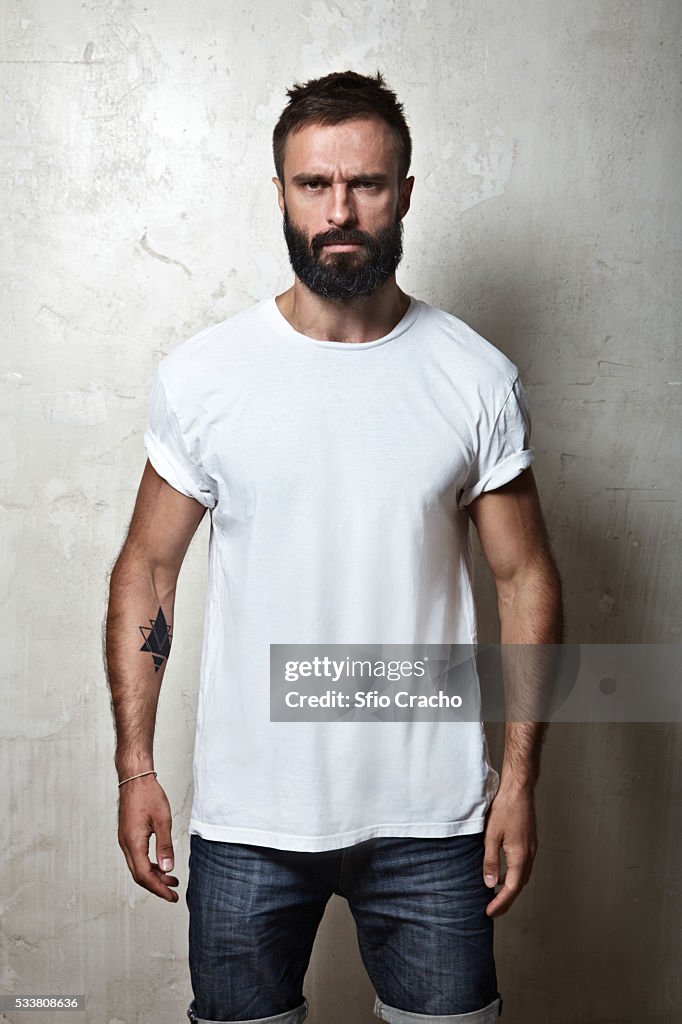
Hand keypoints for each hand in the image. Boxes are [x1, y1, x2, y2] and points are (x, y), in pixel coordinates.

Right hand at [117, 775, 178, 901]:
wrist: (135, 779)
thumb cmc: (148, 795)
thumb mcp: (162, 820)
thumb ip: (165, 846)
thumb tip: (168, 869)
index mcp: (133, 843)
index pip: (145, 875)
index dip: (158, 888)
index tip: (171, 896)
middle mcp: (125, 844)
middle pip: (139, 875)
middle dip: (157, 886)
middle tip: (173, 893)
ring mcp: (125, 840)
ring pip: (138, 867)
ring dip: (154, 876)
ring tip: (171, 880)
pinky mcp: (128, 836)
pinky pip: (137, 857)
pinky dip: (149, 865)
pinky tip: (161, 865)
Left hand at [482, 783, 537, 917]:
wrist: (519, 789)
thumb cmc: (505, 808)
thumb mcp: (491, 835)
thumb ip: (490, 860)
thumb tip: (489, 884)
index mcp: (520, 856)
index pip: (511, 889)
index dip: (500, 903)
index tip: (489, 913)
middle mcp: (530, 855)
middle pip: (519, 886)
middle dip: (506, 900)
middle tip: (492, 911)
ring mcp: (532, 848)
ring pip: (522, 876)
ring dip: (511, 888)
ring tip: (495, 895)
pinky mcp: (530, 842)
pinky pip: (523, 866)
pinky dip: (514, 875)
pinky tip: (503, 873)